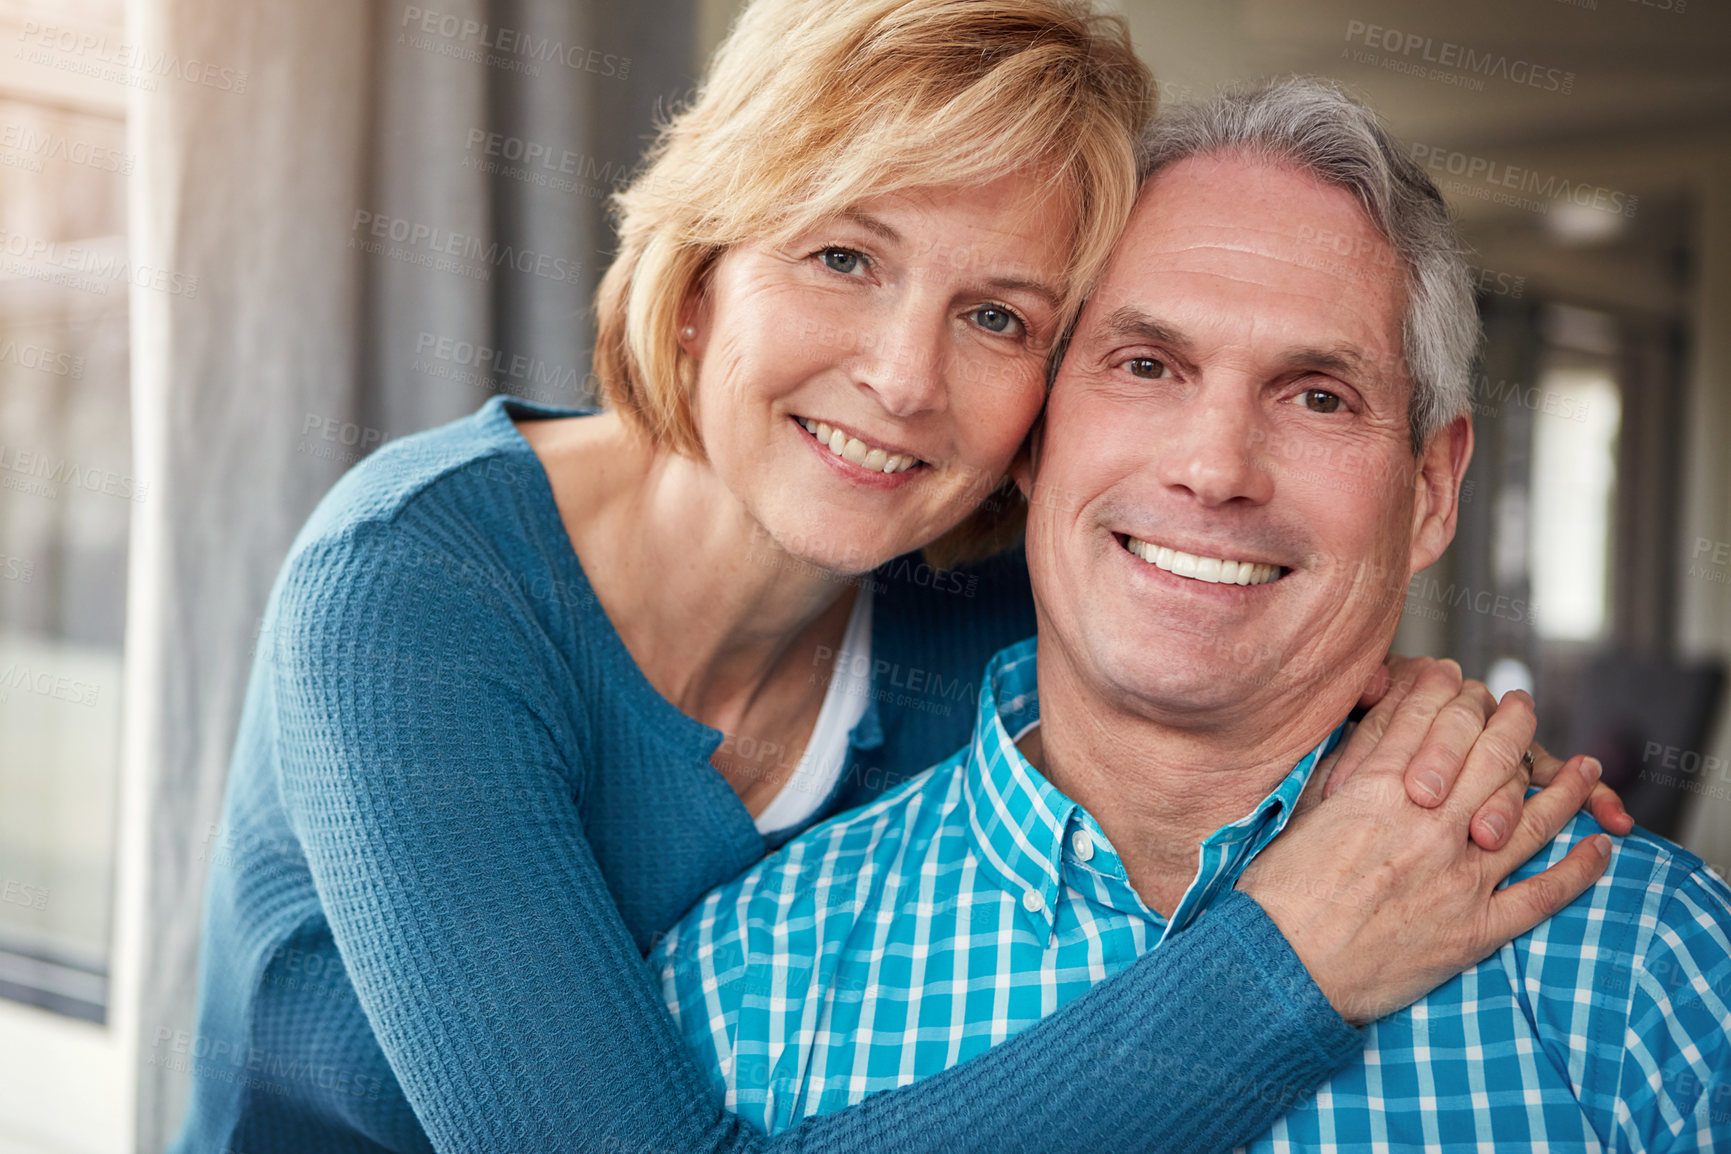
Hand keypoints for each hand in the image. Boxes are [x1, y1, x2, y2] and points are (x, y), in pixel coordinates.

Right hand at [1237, 658, 1612, 1024]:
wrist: (1284, 969)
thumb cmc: (1279, 892)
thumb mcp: (1306, 809)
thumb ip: (1348, 765)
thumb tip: (1376, 722)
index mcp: (1382, 790)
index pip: (1432, 720)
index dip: (1449, 691)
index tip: (1461, 679)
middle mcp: (1432, 824)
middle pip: (1493, 754)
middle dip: (1514, 722)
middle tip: (1524, 704)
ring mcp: (1460, 877)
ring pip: (1533, 817)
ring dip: (1567, 786)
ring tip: (1586, 767)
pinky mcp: (1476, 930)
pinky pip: (1545, 894)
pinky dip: (1580, 869)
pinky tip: (1599, 848)